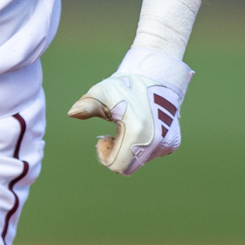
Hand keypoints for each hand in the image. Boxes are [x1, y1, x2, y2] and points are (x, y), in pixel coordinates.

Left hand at [68, 48, 189, 175]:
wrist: (158, 76)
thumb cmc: (126, 85)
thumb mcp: (103, 92)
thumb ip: (87, 105)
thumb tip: (72, 113)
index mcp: (137, 133)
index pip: (116, 166)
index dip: (105, 155)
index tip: (105, 137)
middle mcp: (155, 142)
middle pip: (128, 168)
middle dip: (117, 154)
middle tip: (113, 134)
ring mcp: (166, 144)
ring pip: (139, 161)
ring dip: (129, 150)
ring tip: (127, 128)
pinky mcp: (172, 144)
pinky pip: (150, 155)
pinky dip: (141, 147)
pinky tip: (140, 128)